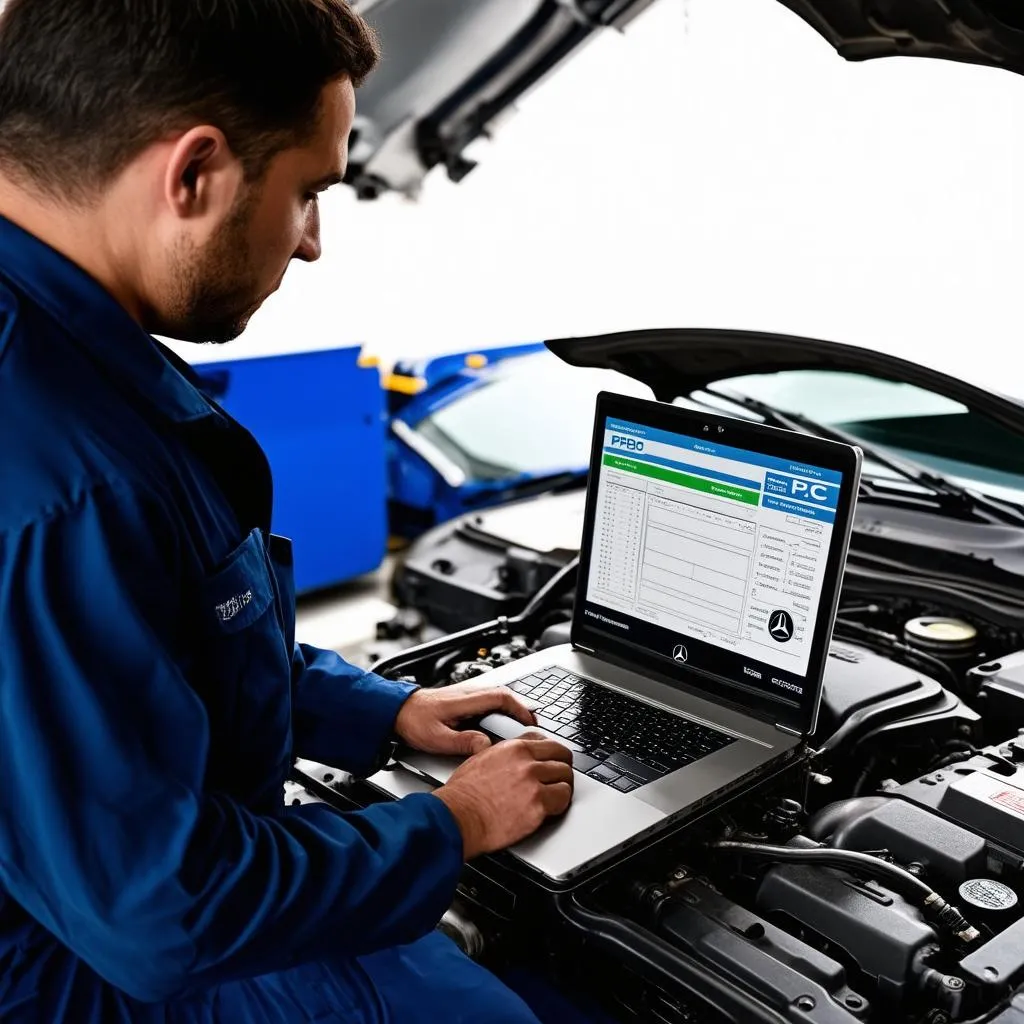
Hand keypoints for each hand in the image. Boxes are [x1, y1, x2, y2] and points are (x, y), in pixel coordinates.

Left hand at [394, 681, 535, 755]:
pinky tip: (502, 722)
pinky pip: (489, 700)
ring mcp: (466, 694)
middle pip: (504, 695)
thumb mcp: (437, 738)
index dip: (520, 709)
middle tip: (533, 726)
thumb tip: (486, 746)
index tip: (530, 723)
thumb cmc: (413, 721)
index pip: (502, 697)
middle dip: (522, 709)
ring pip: (497, 696)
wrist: (397, 710)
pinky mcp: (463, 700)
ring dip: (512, 708)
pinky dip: (502, 709)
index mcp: (465, 700)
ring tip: (522, 725)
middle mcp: (468, 693)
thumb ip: (462, 742)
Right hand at [434, 734, 574, 857]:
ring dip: (563, 786)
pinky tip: (553, 808)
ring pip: (566, 776)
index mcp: (512, 748)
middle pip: (561, 755)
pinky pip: (563, 798)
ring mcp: (533, 781)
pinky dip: (561, 804)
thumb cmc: (462, 795)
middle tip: (560, 777)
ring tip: (556, 795)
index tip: (552, 759)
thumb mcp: (480, 760)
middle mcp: (525, 760)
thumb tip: (511, 760)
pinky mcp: (538, 804)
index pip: (545, 740)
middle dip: (562, 767)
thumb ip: (502, 756)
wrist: (458, 817)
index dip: (552, 752)